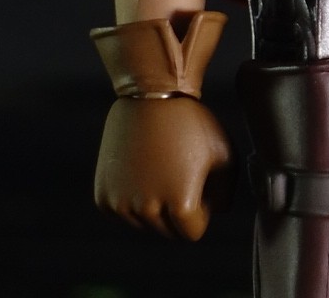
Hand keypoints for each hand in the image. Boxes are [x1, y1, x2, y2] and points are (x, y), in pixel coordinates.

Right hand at [95, 95, 234, 239]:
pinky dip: (131, 199)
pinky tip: (140, 169)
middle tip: (178, 172)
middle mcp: (148, 211)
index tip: (198, 182)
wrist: (151, 96)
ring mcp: (122, 204)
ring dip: (154, 205)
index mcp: (181, 205)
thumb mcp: (225, 155)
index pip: (193, 232)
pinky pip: (122, 212)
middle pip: (168, 230)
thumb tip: (216, 213)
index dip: (201, 209)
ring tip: (160, 167)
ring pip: (144, 224)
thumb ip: (225, 193)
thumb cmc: (192, 124)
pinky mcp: (103, 197)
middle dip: (177, 210)